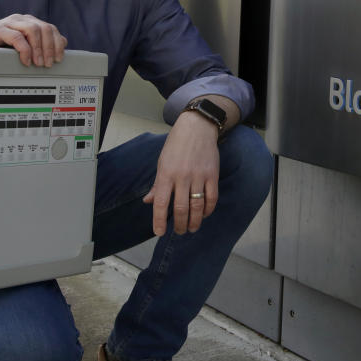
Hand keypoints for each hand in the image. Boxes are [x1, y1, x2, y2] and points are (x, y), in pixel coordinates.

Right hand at [0, 14, 66, 66]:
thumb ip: (41, 43)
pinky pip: (16, 37)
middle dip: (50, 48)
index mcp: (28, 23)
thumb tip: (63, 42)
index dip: (57, 44)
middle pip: (45, 28)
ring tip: (38, 63)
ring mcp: (9, 23)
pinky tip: (25, 60)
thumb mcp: (22, 47)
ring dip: (39, 48)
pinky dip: (24, 49)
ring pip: (33, 30)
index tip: (59, 59)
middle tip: (48, 64)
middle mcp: (21, 20)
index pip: (51, 28)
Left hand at [142, 111, 219, 235]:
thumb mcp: (162, 163)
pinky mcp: (212, 174)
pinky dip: (208, 210)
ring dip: (195, 221)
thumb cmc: (176, 145)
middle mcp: (182, 176)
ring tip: (192, 228)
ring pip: (197, 206)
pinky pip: (211, 198)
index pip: (161, 203)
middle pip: (181, 208)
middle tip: (180, 231)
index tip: (159, 232)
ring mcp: (198, 176)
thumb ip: (158, 184)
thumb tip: (148, 201)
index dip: (159, 220)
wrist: (197, 128)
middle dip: (180, 225)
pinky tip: (204, 214)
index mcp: (166, 174)